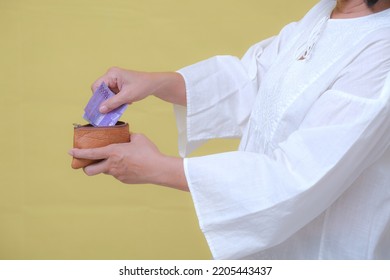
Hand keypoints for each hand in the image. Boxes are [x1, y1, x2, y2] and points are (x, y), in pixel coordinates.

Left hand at [69, 133, 188, 190]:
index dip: (78, 152)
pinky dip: (118, 169)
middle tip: (89, 162)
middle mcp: (112, 165)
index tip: (70, 151)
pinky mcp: (124, 180)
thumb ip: (127, 136)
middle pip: (90, 170)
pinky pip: (116, 174)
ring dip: (105, 166)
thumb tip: (124, 135)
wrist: (158, 169)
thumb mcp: (137, 138)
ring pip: (105, 171)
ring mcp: (117, 175)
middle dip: (86, 167)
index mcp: (113, 152)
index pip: (91, 153)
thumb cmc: (148, 152)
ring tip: (115, 160)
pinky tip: (128, 165)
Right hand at [92, 67, 186, 112]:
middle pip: (101, 91)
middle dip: (106, 101)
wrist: (154, 84)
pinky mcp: (119, 85)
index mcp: (112, 74)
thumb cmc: (142, 86)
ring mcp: (115, 80)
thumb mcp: (127, 96)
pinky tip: (126, 102)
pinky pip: (113, 95)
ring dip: (113, 102)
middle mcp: (111, 75)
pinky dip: (117, 100)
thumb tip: (100, 110)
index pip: (96, 86)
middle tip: (111, 110)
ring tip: (123, 104)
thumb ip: (113, 103)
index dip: (98, 98)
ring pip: (107, 94)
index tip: (101, 109)